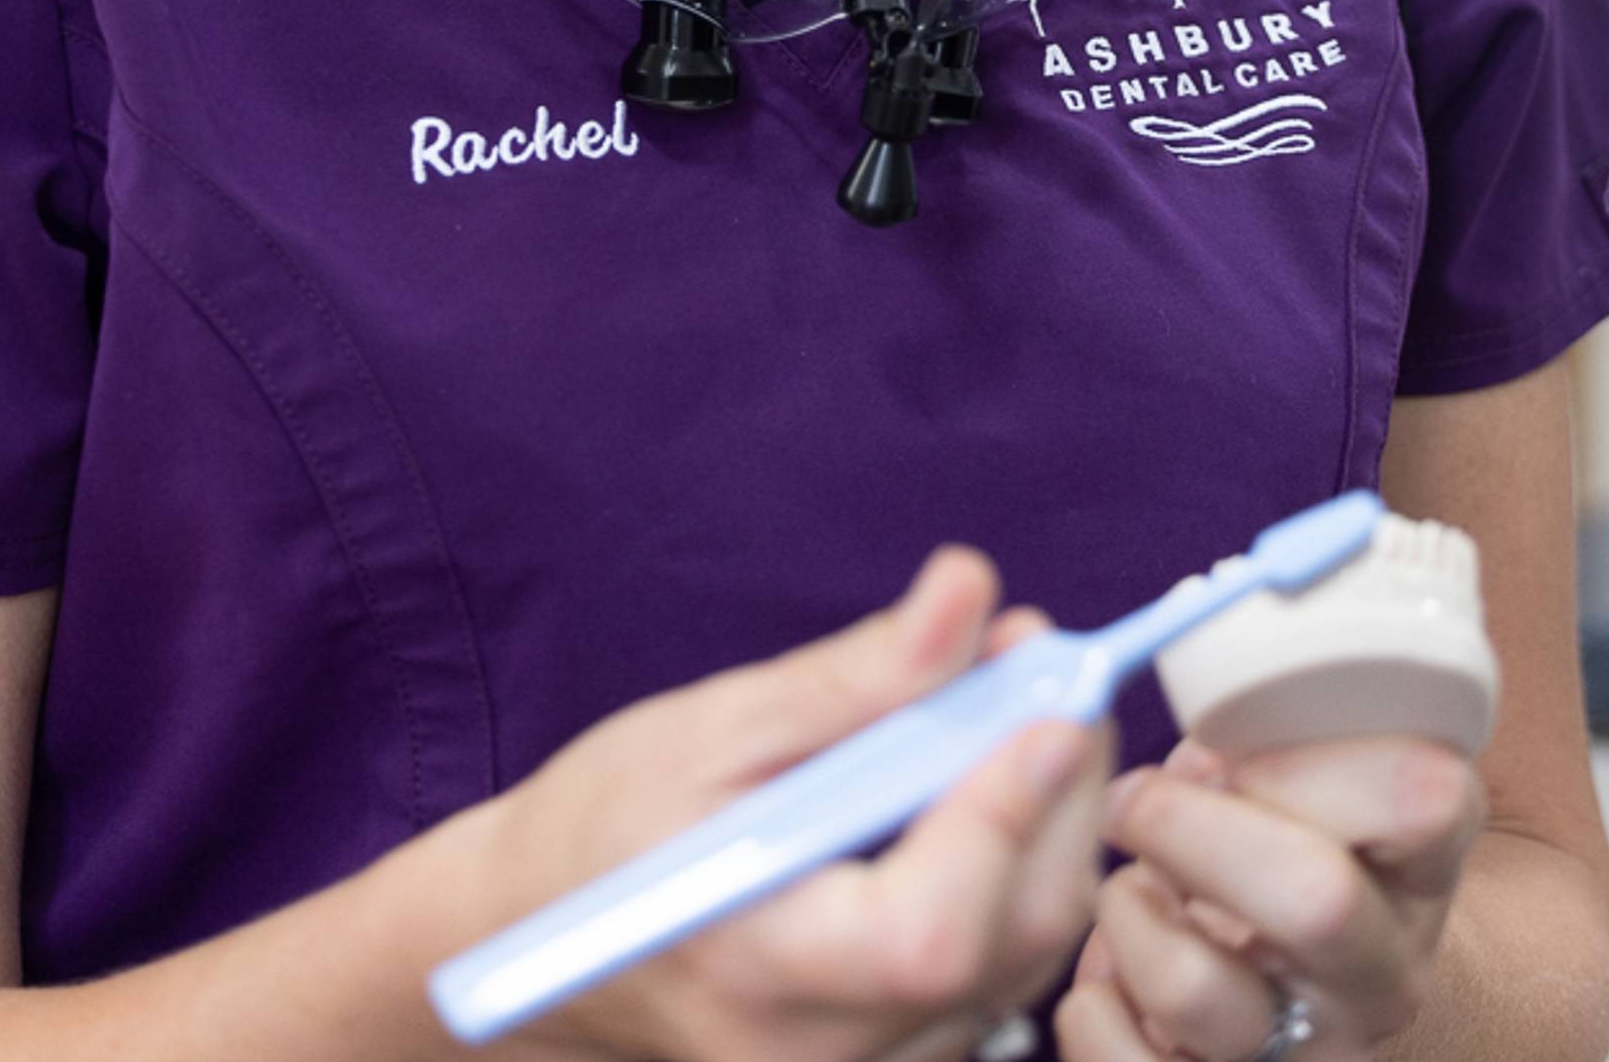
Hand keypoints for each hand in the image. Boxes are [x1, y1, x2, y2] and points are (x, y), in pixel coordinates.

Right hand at [470, 549, 1111, 1061]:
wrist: (549, 930)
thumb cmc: (614, 820)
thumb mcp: (716, 726)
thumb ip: (857, 676)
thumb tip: (970, 593)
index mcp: (755, 967)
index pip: (925, 929)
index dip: (1004, 813)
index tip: (1051, 701)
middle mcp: (819, 1047)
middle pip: (1006, 942)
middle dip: (1059, 795)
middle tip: (1049, 674)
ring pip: (1024, 960)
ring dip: (1052, 828)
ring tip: (1016, 717)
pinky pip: (1002, 977)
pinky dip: (1020, 877)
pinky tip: (987, 796)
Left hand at [1055, 736, 1483, 1059]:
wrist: (1333, 998)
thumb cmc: (1298, 849)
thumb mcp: (1319, 777)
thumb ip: (1272, 722)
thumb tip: (1146, 663)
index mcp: (1426, 863)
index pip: (1420, 794)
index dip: (1307, 758)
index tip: (1238, 748)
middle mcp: (1384, 972)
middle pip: (1313, 899)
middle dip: (1190, 827)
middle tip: (1134, 801)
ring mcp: (1311, 1051)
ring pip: (1200, 990)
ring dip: (1127, 917)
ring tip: (1131, 893)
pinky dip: (1092, 1012)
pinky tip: (1111, 981)